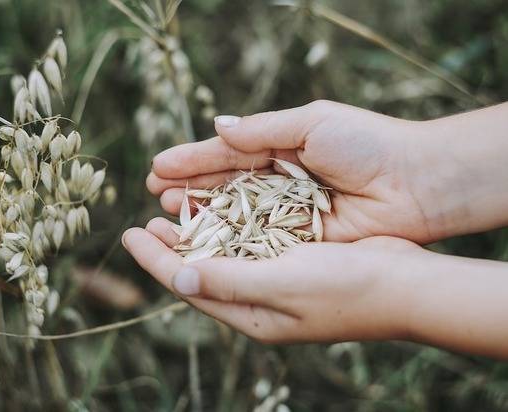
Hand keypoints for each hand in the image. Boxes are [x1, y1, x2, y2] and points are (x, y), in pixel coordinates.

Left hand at [124, 219, 507, 357]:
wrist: (403, 284)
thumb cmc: (345, 288)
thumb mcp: (281, 285)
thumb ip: (229, 281)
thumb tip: (177, 277)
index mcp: (250, 314)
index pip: (189, 284)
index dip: (155, 260)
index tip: (128, 234)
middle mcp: (259, 300)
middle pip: (201, 270)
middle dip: (171, 246)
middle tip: (144, 221)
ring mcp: (277, 280)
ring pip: (224, 254)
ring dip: (198, 232)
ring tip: (173, 210)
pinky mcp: (295, 260)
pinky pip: (250, 242)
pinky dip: (229, 225)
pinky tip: (220, 208)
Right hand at [147, 100, 442, 242]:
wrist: (415, 183)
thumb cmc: (366, 144)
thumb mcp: (311, 123)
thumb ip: (261, 129)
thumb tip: (217, 127)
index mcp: (280, 147)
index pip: (226, 154)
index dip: (192, 160)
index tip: (158, 167)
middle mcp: (278, 182)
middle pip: (224, 186)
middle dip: (190, 188)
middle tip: (155, 194)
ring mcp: (286, 212)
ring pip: (235, 215)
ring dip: (202, 214)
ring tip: (168, 214)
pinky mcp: (299, 240)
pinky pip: (257, 240)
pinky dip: (230, 239)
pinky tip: (203, 239)